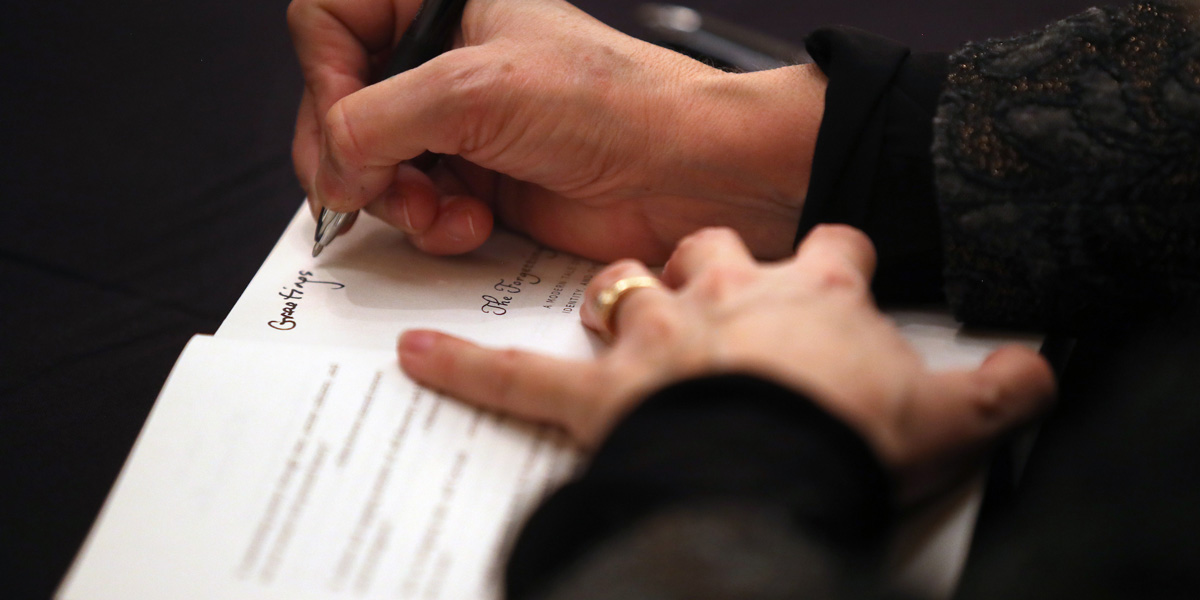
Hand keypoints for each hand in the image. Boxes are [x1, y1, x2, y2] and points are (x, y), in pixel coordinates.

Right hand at [288, 0, 825, 261]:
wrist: (685, 177)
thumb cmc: (612, 104)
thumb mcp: (474, 90)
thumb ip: (375, 121)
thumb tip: (330, 168)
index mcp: (442, 6)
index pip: (329, 22)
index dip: (324, 75)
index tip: (348, 121)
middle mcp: (444, 61)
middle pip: (340, 104)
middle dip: (359, 155)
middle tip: (381, 183)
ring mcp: (457, 125)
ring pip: (370, 165)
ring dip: (398, 200)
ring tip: (440, 209)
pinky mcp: (476, 183)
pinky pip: (413, 208)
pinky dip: (431, 225)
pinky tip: (470, 224)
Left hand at [396, 225, 1055, 500]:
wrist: (777, 462)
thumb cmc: (844, 429)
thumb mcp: (947, 414)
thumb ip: (998, 389)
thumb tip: (1041, 376)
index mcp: (808, 296)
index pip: (830, 249)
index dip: (835, 259)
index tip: (838, 268)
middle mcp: (724, 298)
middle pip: (706, 248)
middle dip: (707, 262)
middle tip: (707, 285)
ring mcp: (655, 338)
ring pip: (621, 287)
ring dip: (615, 297)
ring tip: (607, 311)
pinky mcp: (596, 393)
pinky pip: (517, 374)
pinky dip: (466, 365)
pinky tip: (414, 353)